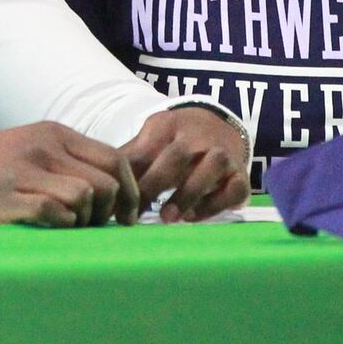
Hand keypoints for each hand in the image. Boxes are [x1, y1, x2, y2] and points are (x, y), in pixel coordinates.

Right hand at [0, 122, 140, 226]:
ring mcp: (22, 171)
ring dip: (84, 220)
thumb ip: (68, 162)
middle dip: (110, 212)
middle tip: (98, 228)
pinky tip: (48, 229)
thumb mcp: (30, 149)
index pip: (115, 158)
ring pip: (83, 196)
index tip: (127, 216)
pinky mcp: (5, 198)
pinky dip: (60, 225)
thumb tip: (114, 193)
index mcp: (53, 134)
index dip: (131, 191)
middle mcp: (42, 147)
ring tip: (69, 228)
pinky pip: (53, 213)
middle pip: (105, 182)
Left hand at [119, 108, 248, 221]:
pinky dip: (215, 205)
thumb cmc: (175, 139)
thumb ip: (131, 158)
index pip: (147, 149)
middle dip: (156, 183)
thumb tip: (101, 182)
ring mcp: (224, 155)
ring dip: (188, 194)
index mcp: (169, 126)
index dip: (133, 175)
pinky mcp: (241, 176)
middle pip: (177, 156)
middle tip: (140, 210)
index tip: (120, 199)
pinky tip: (193, 217)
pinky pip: (234, 190)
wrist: (219, 126)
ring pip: (211, 169)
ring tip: (168, 217)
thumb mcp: (152, 138)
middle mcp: (199, 137)